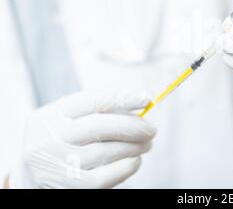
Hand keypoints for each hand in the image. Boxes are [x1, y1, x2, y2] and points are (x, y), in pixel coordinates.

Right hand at [10, 91, 155, 188]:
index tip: (147, 98)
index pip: (93, 101)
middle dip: (133, 126)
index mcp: (49, 115)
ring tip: (147, 144)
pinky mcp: (65, 186)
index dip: (124, 98)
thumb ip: (97, 110)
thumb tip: (141, 102)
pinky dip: (126, 167)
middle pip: (101, 126)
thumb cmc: (59, 142)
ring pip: (106, 151)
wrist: (29, 177)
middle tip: (152, 129)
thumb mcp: (67, 120)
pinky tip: (135, 161)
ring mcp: (55, 164)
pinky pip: (104, 177)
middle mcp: (48, 138)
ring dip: (134, 147)